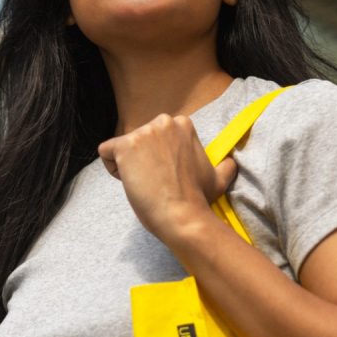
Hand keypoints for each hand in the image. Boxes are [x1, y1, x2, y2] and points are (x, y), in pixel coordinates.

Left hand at [98, 114, 236, 244]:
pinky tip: (131, 181)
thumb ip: (224, 166)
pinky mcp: (124, 146)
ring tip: (147, 183)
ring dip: (129, 167)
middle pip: (138, 139)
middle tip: (157, 181)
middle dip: (143, 160)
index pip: (155, 137)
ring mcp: (143, 132)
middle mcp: (163, 122)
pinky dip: (113, 169)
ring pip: (122, 147)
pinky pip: (105, 152)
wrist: (182, 215)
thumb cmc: (197, 199)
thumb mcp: (218, 178)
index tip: (168, 175)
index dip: (158, 159)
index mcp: (182, 124)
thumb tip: (231, 163)